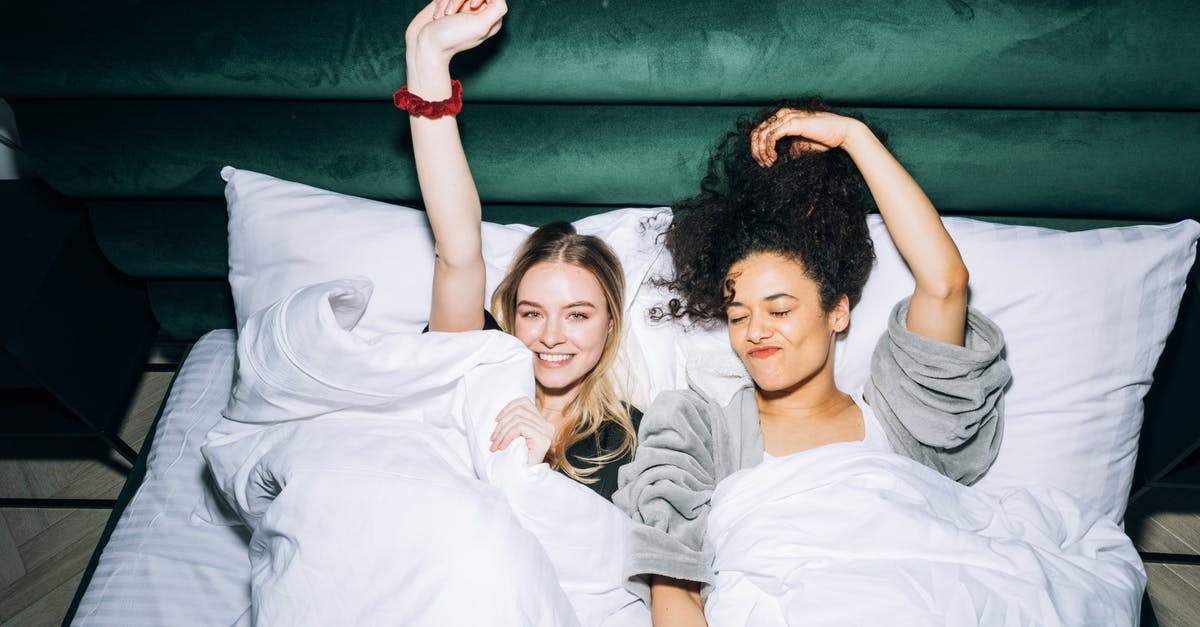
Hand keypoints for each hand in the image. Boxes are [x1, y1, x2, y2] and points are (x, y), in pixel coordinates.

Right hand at [406, 0, 506, 63]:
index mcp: (492, 19)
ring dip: (447, 1)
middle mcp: (479, 12)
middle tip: (452, 14)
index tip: (472, 7)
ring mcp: (463, 7)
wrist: (423, 44)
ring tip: (443, 16)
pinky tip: (437, 16)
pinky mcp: (447, 3)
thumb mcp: (480, 25)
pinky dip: (440, 2)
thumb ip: (497, 8)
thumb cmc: (450, 38)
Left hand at [490, 397, 555, 465]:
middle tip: (492, 439)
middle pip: (519, 410)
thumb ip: (513, 424)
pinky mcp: (543, 438)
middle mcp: (547, 426)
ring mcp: (546, 432)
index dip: (507, 408)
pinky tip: (502, 447)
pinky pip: (520, 427)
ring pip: (518, 418)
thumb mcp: (514, 438)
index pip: (524, 402)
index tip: (496, 421)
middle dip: (501, 424)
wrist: (524, 481)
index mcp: (541, 423)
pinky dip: (507, 436)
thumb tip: (500, 415)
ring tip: (495, 445)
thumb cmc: (517, 461)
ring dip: (502, 432)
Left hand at [750, 109, 866, 166]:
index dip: (758, 148)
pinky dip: (768, 148)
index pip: (761, 131)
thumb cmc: (825, 138)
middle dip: (756, 151)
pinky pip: (771, 136)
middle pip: (756, 132)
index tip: (764, 162)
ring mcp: (787, 117)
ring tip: (769, 163)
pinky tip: (774, 158)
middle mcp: (783, 115)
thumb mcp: (802, 144)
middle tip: (764, 164)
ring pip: (761, 134)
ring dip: (761, 152)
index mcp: (783, 118)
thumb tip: (783, 155)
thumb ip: (792, 146)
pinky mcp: (792, 123)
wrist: (842, 133)